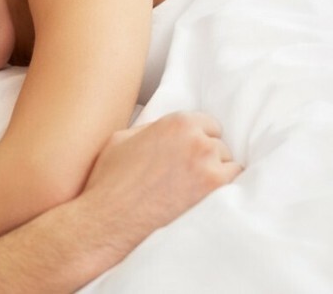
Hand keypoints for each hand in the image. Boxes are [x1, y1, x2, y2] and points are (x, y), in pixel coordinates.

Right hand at [80, 112, 242, 254]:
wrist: (111, 220)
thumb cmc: (110, 181)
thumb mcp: (121, 139)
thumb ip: (151, 129)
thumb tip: (164, 131)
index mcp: (176, 124)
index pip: (208, 124)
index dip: (197, 139)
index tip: (189, 151)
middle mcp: (197, 142)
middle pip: (218, 146)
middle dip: (205, 157)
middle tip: (185, 174)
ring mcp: (210, 169)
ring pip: (229, 166)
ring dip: (215, 175)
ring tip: (192, 189)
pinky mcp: (216, 195)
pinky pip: (235, 188)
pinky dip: (222, 194)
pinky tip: (202, 200)